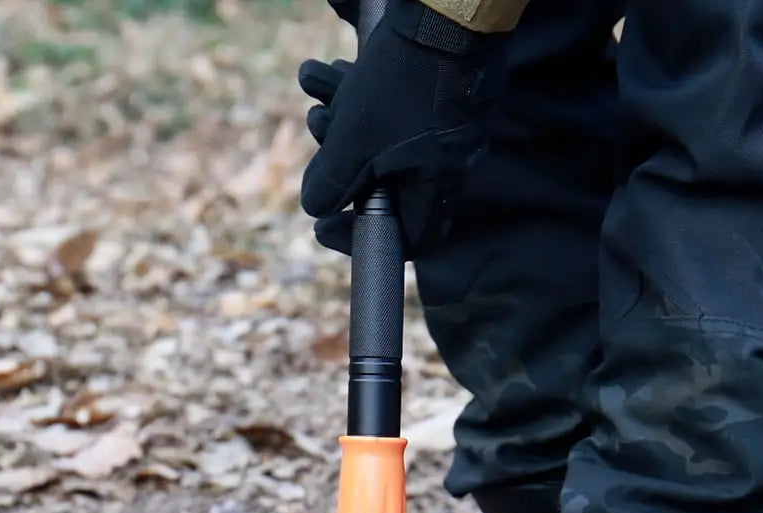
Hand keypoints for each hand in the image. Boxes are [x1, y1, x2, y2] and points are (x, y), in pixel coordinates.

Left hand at [298, 0, 508, 257]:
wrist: (449, 10)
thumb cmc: (404, 82)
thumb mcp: (354, 141)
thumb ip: (332, 182)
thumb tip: (315, 206)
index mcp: (435, 184)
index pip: (409, 239)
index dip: (361, 238)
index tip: (325, 224)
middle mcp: (448, 160)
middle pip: (385, 181)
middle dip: (340, 156)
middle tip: (317, 126)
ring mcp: (448, 124)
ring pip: (384, 135)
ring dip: (342, 114)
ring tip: (314, 85)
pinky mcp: (444, 89)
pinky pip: (397, 104)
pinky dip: (362, 91)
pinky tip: (333, 69)